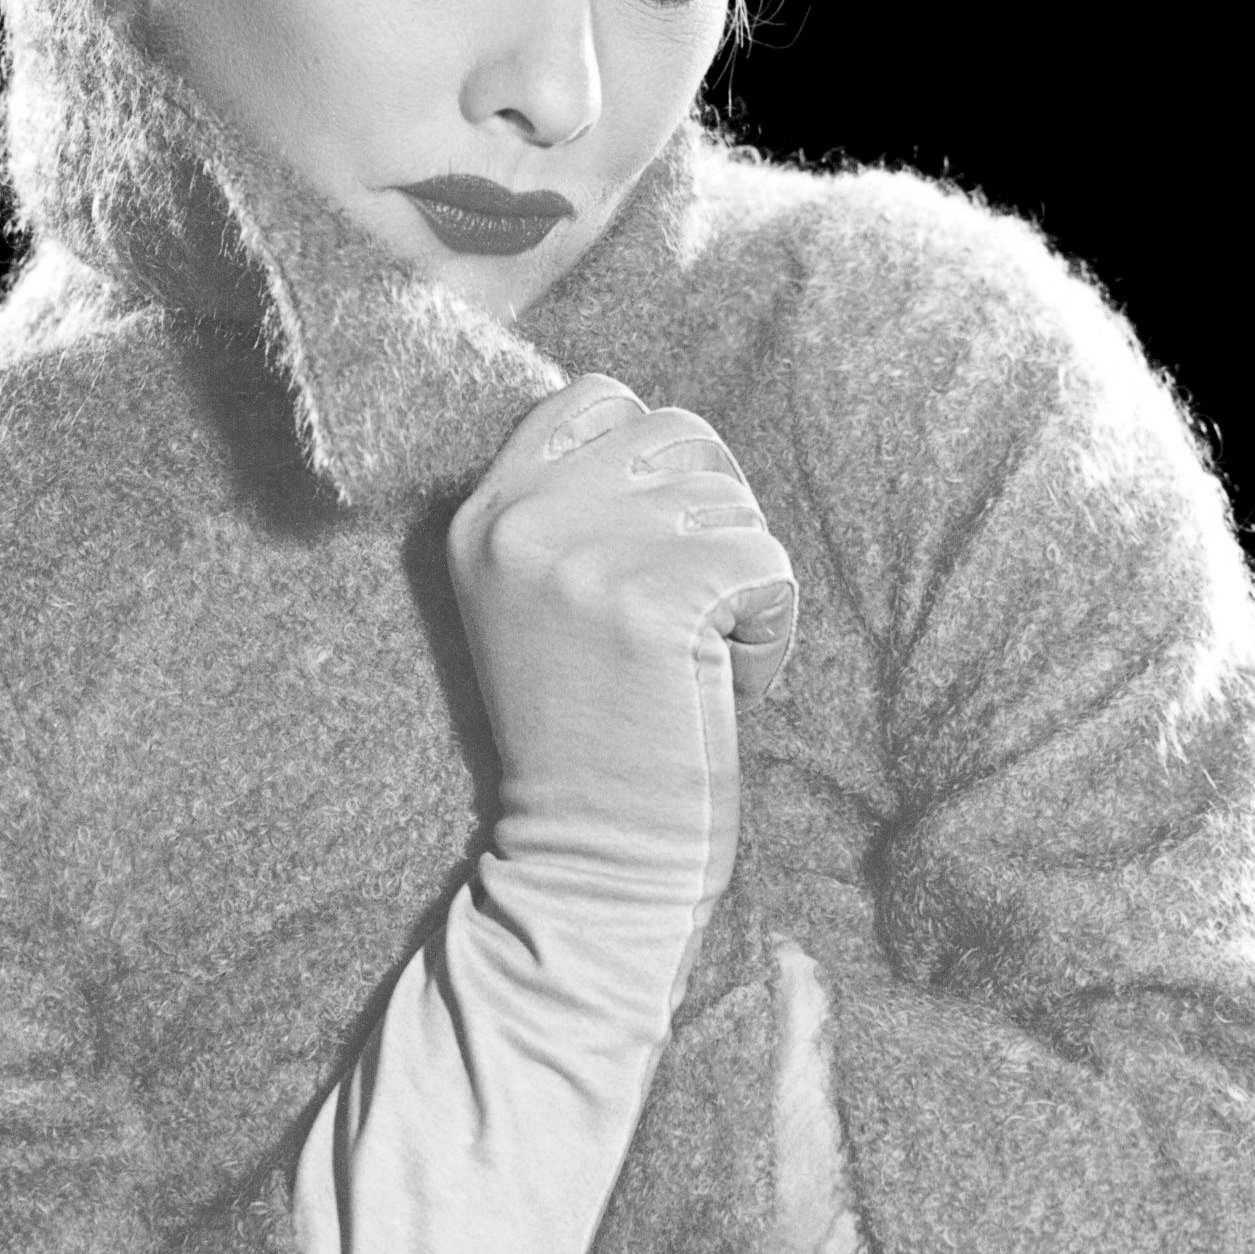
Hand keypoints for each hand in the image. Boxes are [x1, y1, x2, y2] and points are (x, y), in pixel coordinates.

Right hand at [448, 374, 796, 946]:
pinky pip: (768, 564)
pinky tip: (727, 683)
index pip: (598, 395)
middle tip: (691, 609)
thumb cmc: (588, 730)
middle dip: (714, 514)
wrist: (586, 858)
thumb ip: (577, 505)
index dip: (657, 458)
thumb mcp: (541, 595)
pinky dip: (772, 630)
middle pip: (680, 432)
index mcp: (482, 512)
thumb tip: (672, 433)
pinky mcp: (656, 599)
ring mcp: (583, 554)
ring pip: (732, 499)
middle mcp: (520, 518)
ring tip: (697, 657)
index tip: (663, 540)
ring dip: (744, 578)